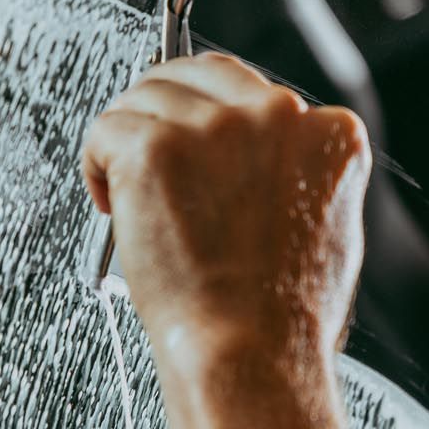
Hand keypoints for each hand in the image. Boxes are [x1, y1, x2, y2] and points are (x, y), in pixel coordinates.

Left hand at [80, 54, 369, 366]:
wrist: (248, 353)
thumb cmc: (282, 316)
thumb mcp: (331, 229)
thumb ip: (304, 175)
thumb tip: (261, 161)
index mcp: (330, 133)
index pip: (258, 92)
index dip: (218, 125)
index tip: (201, 158)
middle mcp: (276, 117)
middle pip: (202, 75)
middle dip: (171, 113)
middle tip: (154, 165)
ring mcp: (214, 128)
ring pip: (148, 95)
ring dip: (131, 140)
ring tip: (131, 196)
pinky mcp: (155, 146)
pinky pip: (107, 127)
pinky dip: (97, 164)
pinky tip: (112, 201)